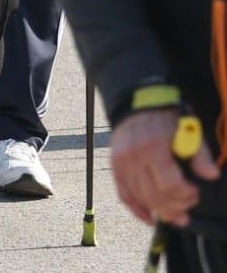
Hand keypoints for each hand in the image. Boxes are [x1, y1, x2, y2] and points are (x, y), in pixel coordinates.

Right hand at [110, 108, 220, 227]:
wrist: (138, 107)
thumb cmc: (168, 121)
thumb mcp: (189, 132)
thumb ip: (200, 155)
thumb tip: (212, 175)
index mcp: (153, 147)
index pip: (170, 184)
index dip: (186, 195)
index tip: (196, 192)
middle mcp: (133, 157)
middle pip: (155, 195)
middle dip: (176, 206)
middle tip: (190, 205)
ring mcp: (121, 163)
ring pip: (141, 198)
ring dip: (161, 211)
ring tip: (177, 216)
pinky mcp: (115, 168)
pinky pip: (124, 195)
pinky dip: (137, 210)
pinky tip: (151, 218)